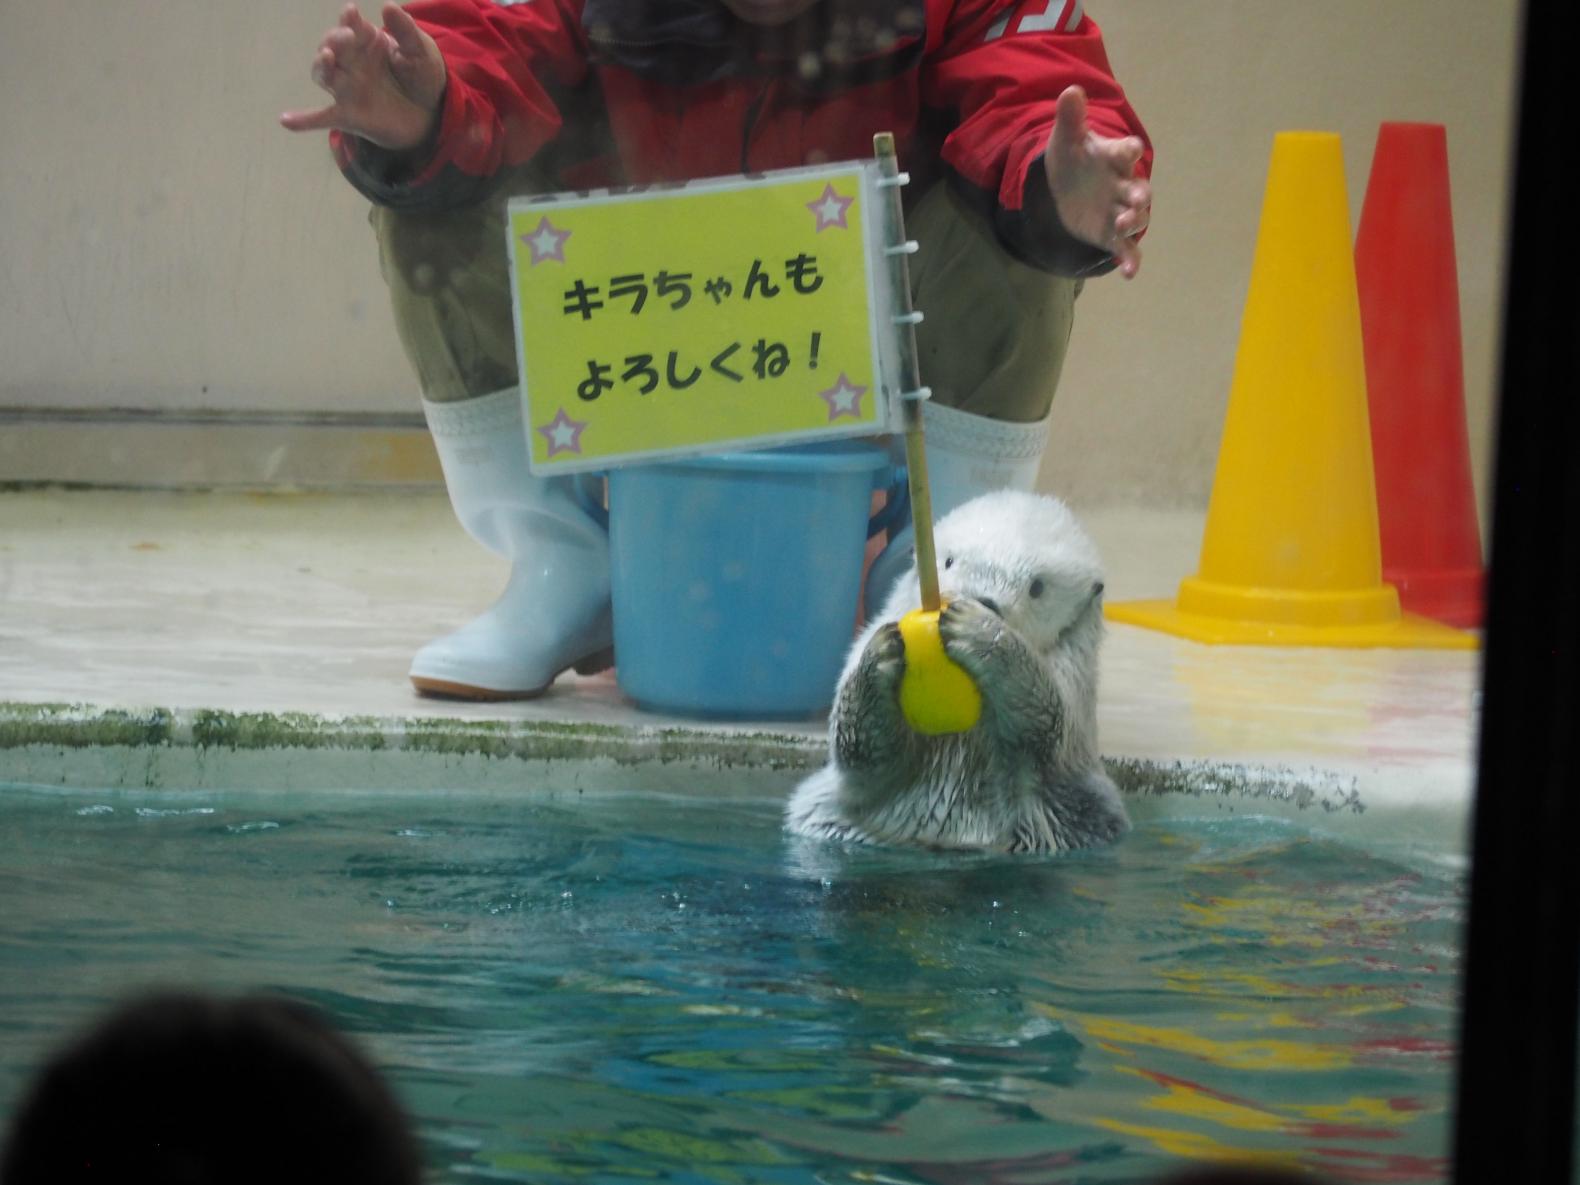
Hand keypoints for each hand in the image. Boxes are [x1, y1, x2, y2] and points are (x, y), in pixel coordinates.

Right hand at [279, 3, 445, 151]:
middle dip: (335, 39)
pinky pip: (322, 117)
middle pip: (332, 46)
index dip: (349, 20)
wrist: (432, 113)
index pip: (352, 26)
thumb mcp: (421, 51)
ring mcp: (348, 88)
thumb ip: (406, 31)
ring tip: (327, 58)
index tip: (352, 13)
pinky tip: (285, 120)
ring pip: (323, 74)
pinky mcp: (349, 114)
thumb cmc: (422, 76)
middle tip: (347, 37)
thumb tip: (387, 6)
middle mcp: (352, 62)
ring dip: (321, 65)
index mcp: (367, 41)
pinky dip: (303, 119)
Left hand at [1042, 86, 1151, 278]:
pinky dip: (1130, 260)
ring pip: (1136, 218)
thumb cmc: (1072, 159)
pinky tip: (1129, 274)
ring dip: (1134, 223)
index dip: (1129, 150)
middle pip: (1138, 189)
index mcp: (1114, 158)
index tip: (1132, 148)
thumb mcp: (1066, 139)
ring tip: (1123, 227)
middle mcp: (1123, 184)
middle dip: (1139, 195)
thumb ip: (1070, 118)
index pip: (1125, 151)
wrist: (1066, 186)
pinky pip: (1125, 249)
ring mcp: (1120, 211)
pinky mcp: (1112, 235)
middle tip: (1136, 199)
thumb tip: (1070, 91)